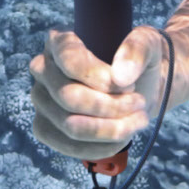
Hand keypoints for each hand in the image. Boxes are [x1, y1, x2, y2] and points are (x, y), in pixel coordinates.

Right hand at [29, 25, 165, 159]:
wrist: (141, 86)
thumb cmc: (139, 59)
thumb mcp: (147, 43)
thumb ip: (137, 50)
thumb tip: (119, 76)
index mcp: (61, 41)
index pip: (68, 59)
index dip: (97, 77)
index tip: (129, 86)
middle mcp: (43, 68)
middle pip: (68, 96)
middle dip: (110, 107)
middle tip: (139, 104)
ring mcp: (41, 100)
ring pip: (70, 125)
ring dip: (110, 129)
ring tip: (138, 121)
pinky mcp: (46, 127)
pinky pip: (67, 146)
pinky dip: (101, 147)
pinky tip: (122, 137)